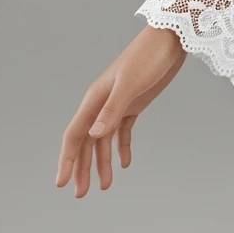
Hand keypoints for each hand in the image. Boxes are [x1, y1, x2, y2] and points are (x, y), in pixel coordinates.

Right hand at [56, 25, 187, 197]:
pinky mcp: (135, 103)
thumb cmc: (149, 56)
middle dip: (82, 168)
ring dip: (102, 162)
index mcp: (95, 99)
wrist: (171, 39)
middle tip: (81, 194)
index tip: (62, 183)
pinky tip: (124, 163)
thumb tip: (94, 135)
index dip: (67, 160)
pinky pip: (123, 130)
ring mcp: (118, 104)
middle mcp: (102, 104)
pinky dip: (122, 147)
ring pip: (104, 139)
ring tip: (104, 186)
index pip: (75, 136)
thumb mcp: (131, 84)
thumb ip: (112, 110)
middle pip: (87, 142)